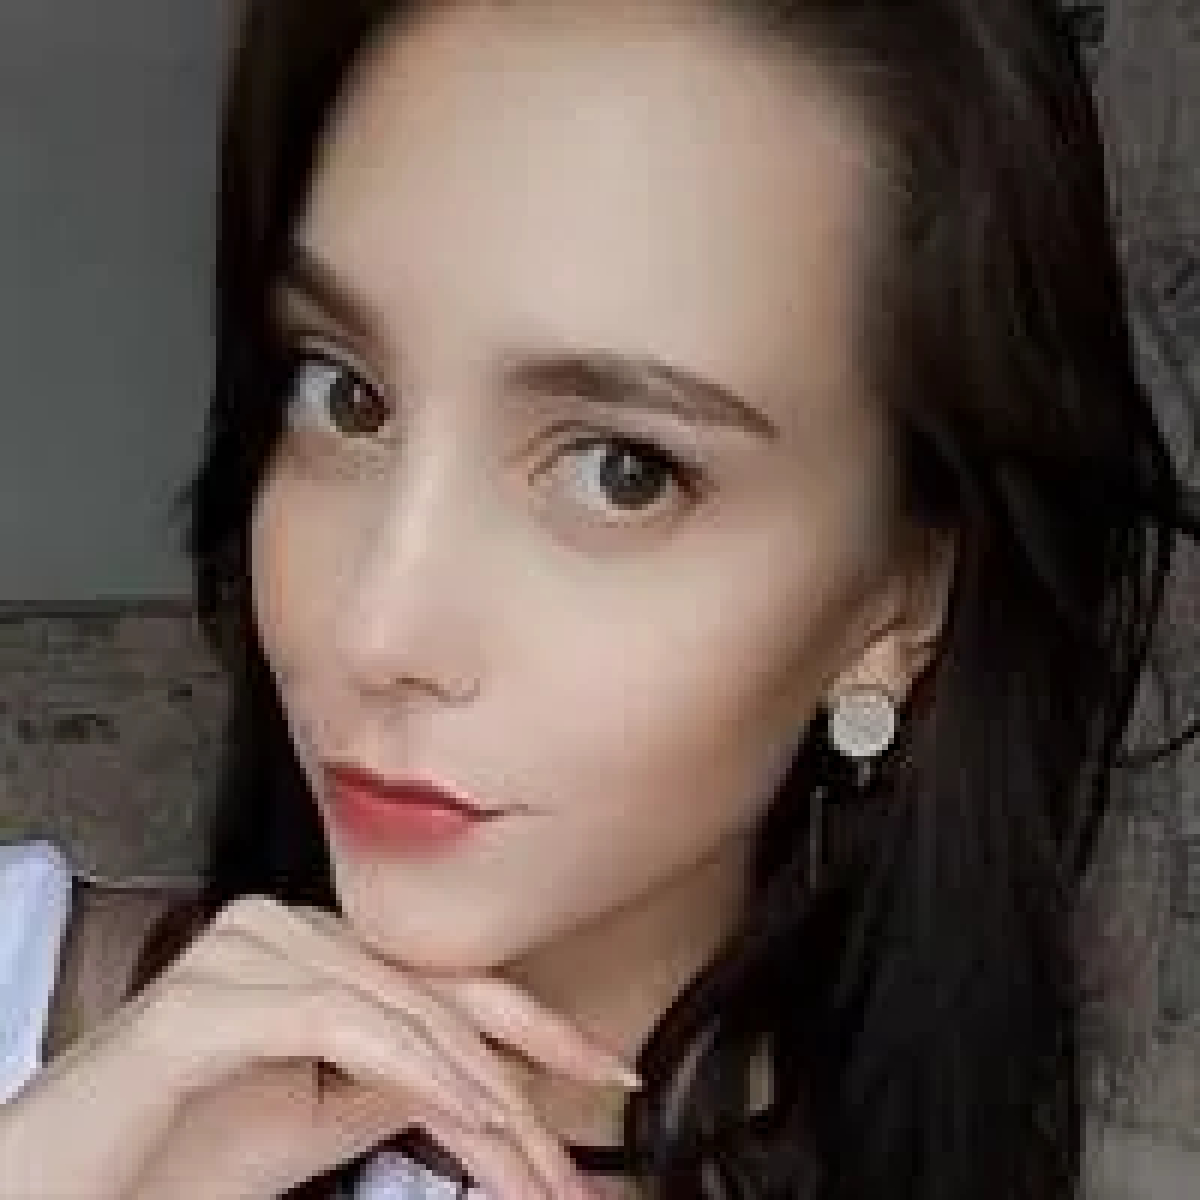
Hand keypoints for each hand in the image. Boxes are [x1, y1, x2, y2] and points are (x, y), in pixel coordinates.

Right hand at [0, 895, 639, 1199]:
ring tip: (532, 1148)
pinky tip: (463, 1110)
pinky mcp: (207, 1000)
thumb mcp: (316, 1121)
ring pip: (399, 1007)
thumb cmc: (179, 1157)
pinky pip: (340, 1025)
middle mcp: (282, 930)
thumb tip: (485, 1079)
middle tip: (588, 1114)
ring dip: (477, 1084)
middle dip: (522, 1060)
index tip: (601, 1068)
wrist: (65, 1193)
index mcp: (311, 950)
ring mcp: (243, 953)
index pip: (441, 980)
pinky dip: (412, 1070)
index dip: (530, 1025)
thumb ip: (394, 1082)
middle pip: (434, 988)